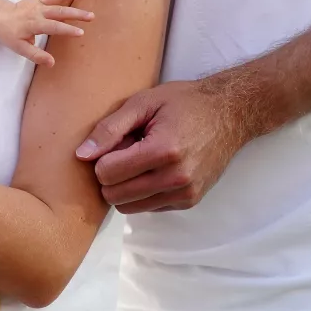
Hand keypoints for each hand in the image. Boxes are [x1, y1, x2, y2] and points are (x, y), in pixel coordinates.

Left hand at [0, 0, 92, 66]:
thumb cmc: (10, 35)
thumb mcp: (20, 49)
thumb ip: (36, 55)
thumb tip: (51, 62)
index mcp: (33, 24)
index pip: (53, 27)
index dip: (67, 29)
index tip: (81, 32)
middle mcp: (37, 11)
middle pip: (59, 11)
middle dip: (76, 13)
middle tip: (91, 16)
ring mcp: (38, 2)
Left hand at [75, 79, 248, 211]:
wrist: (229, 114)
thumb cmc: (183, 102)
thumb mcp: (143, 102)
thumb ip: (109, 128)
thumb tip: (82, 155)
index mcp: (163, 150)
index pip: (107, 174)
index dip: (102, 158)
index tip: (116, 142)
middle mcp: (176, 178)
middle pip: (115, 196)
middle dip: (111, 175)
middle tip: (126, 151)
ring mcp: (185, 193)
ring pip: (129, 207)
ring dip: (125, 186)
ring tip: (140, 160)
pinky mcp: (189, 201)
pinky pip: (148, 207)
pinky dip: (143, 192)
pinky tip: (154, 169)